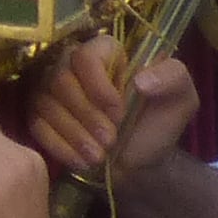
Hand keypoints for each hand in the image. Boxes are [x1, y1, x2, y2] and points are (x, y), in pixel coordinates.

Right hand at [30, 39, 197, 185]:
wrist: (140, 165)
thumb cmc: (158, 125)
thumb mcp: (181, 99)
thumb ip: (173, 78)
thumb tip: (140, 80)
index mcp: (106, 52)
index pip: (86, 55)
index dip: (98, 84)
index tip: (119, 112)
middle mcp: (72, 65)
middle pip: (60, 79)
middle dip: (86, 115)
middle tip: (110, 140)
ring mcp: (51, 91)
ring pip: (46, 104)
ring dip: (74, 134)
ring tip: (99, 156)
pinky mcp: (39, 117)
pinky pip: (36, 126)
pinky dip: (59, 146)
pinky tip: (81, 161)